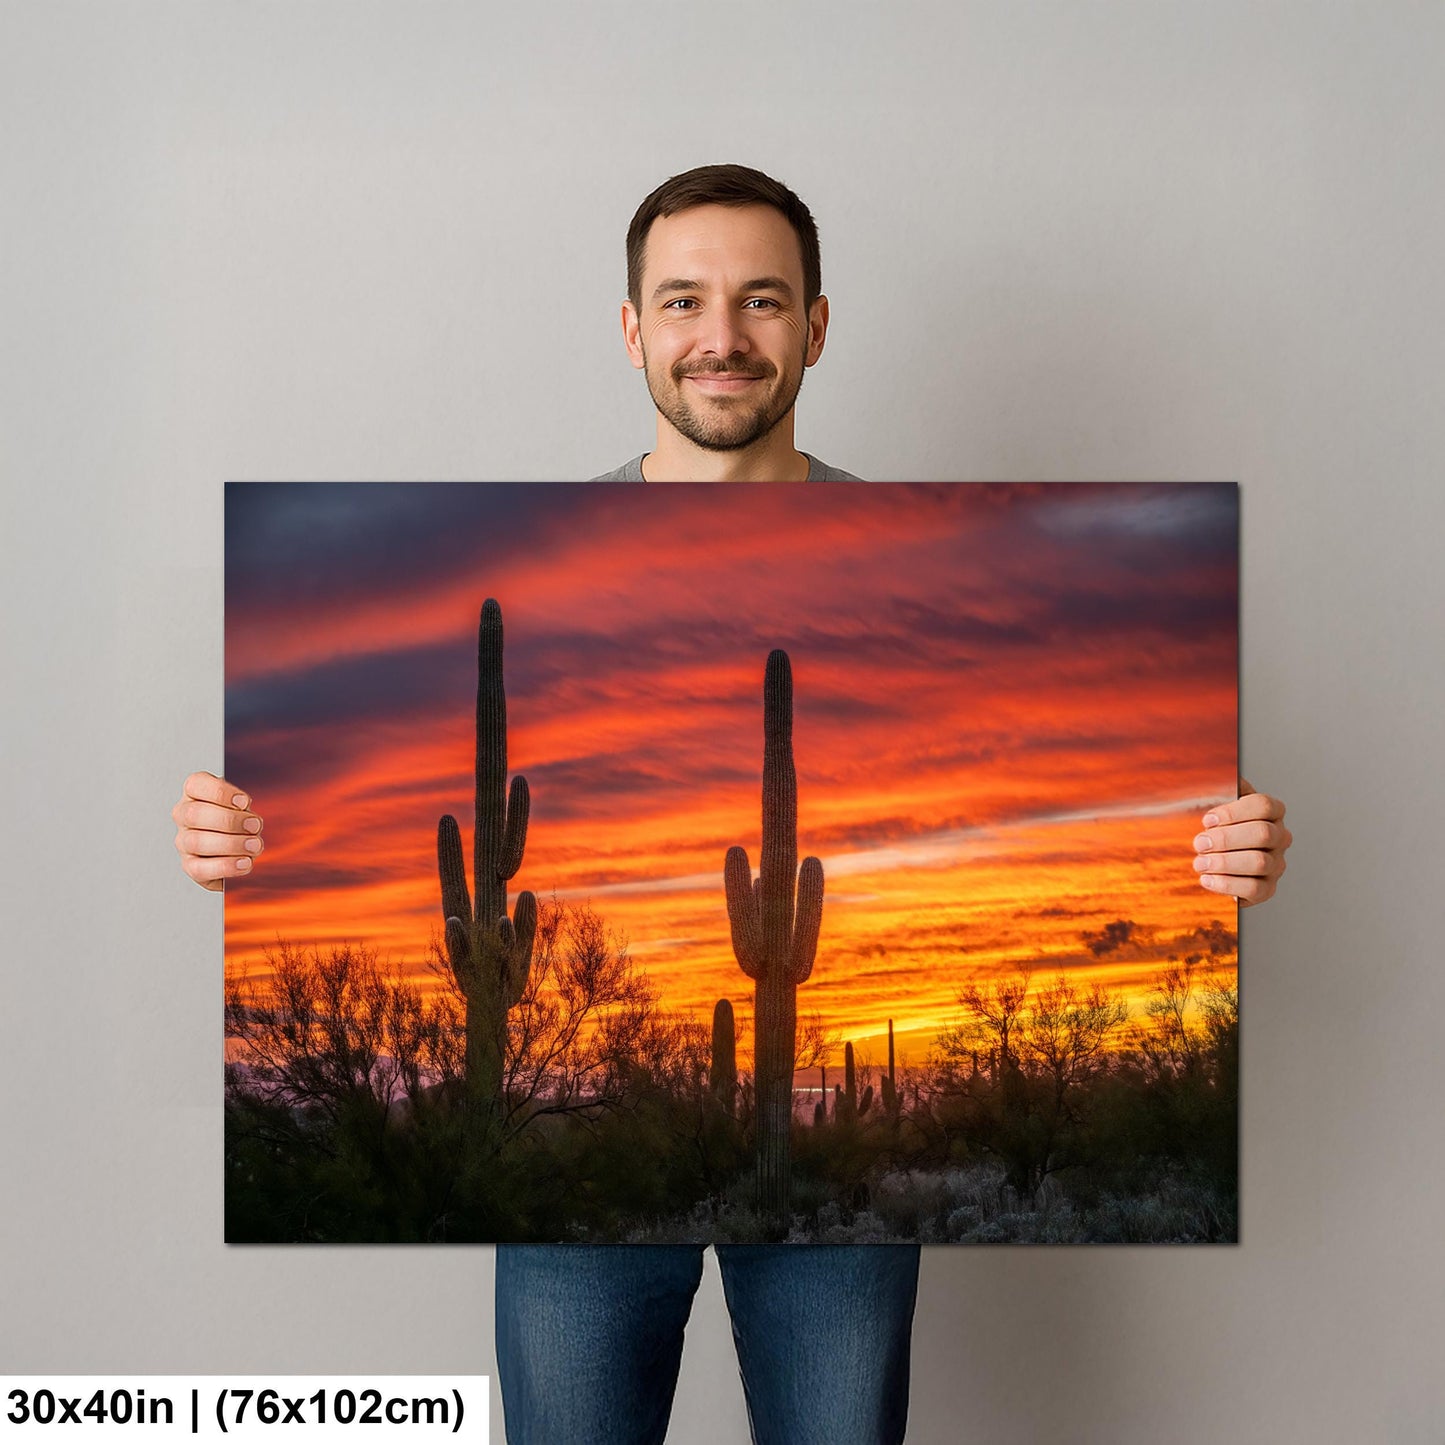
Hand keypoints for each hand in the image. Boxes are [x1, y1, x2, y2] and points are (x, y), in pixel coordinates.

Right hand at [172, 771, 263, 891]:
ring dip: (232, 844)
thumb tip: (251, 820)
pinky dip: (226, 866)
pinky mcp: (190, 866)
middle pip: (195, 814)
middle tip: (254, 826)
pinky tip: (244, 863)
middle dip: (229, 821)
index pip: (196, 784)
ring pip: (198, 842)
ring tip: (254, 845)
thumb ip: (244, 808)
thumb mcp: (243, 806)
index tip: (244, 802)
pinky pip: (201, 868)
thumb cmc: (239, 820)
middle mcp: (184, 816)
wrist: (238, 849)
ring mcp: (184, 842)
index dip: (220, 793)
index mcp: (195, 793)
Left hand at [1193, 776, 1290, 906]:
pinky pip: (1254, 889)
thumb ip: (1224, 787)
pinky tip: (1207, 879)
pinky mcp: (1267, 888)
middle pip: (1263, 834)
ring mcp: (1276, 864)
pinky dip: (1227, 885)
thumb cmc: (1220, 827)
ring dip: (1224, 862)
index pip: (1263, 805)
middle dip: (1226, 839)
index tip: (1207, 819)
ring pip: (1259, 862)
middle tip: (1199, 843)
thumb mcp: (1220, 803)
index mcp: (1272, 812)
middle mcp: (1280, 837)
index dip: (1234, 812)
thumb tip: (1227, 775)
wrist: (1218, 859)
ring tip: (1200, 862)